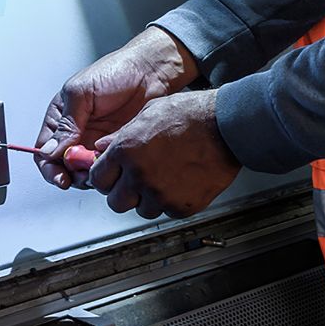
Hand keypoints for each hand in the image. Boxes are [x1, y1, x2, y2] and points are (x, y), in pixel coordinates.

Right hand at [35, 27, 198, 189]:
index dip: (49, 167)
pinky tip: (115, 159)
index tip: (60, 177)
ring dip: (90, 175)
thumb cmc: (115, 71)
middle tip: (83, 174)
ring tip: (100, 166)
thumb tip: (49, 152)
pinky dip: (108, 169)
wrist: (152, 71)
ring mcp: (96, 142)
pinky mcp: (116, 149)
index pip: (44, 150)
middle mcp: (77, 132)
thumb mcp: (81, 93)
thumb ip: (66, 124)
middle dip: (71, 175)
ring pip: (84, 172)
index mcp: (61, 117)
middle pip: (63, 167)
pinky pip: (107, 168)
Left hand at [89, 90, 239, 219]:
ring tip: (162, 179)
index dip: (105, 177)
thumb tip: (103, 147)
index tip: (111, 176)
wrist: (226, 127)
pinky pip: (167, 212)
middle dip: (122, 192)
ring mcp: (160, 193)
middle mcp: (139, 175)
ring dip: (147, 199)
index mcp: (126, 150)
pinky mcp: (181, 206)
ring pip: (141, 210)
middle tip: (134, 182)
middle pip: (115, 202)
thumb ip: (121, 135)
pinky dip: (170, 201)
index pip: (98, 179)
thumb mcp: (148, 113)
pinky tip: (178, 182)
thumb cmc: (191, 115)